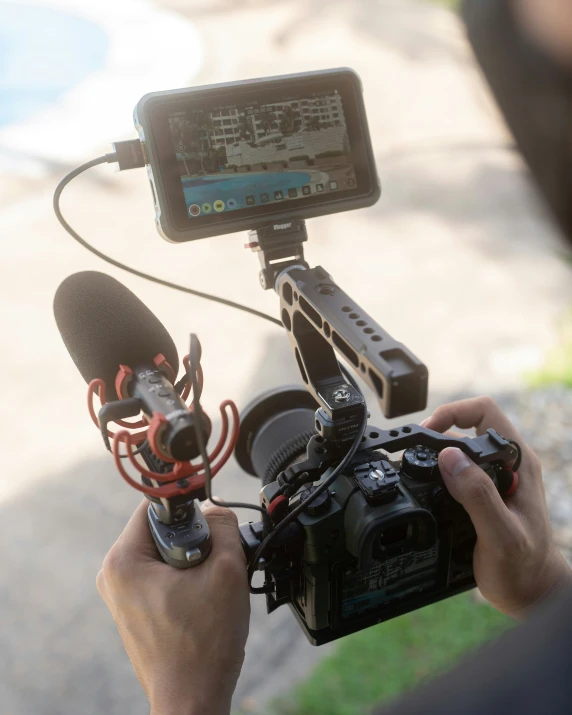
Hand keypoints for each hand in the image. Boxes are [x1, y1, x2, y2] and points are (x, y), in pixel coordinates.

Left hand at [96, 500, 249, 714]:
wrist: (192, 701)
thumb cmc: (203, 645)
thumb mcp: (227, 569)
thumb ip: (224, 525)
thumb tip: (217, 510)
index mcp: (123, 560)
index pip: (155, 506)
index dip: (190, 509)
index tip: (212, 527)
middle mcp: (114, 575)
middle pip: (162, 531)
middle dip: (196, 540)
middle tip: (215, 565)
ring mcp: (123, 596)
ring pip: (166, 554)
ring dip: (195, 562)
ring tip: (211, 588)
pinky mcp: (136, 611)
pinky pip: (163, 576)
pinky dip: (187, 581)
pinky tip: (204, 602)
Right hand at [423, 396, 571, 619]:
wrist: (531, 594)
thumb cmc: (524, 569)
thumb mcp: (501, 535)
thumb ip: (478, 495)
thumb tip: (449, 457)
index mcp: (518, 462)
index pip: (485, 412)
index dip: (452, 413)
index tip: (427, 433)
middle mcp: (508, 464)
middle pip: (466, 427)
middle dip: (436, 434)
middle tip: (414, 453)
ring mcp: (496, 478)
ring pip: (459, 449)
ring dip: (434, 455)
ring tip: (415, 470)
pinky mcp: (483, 493)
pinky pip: (456, 471)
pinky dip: (436, 473)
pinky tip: (425, 488)